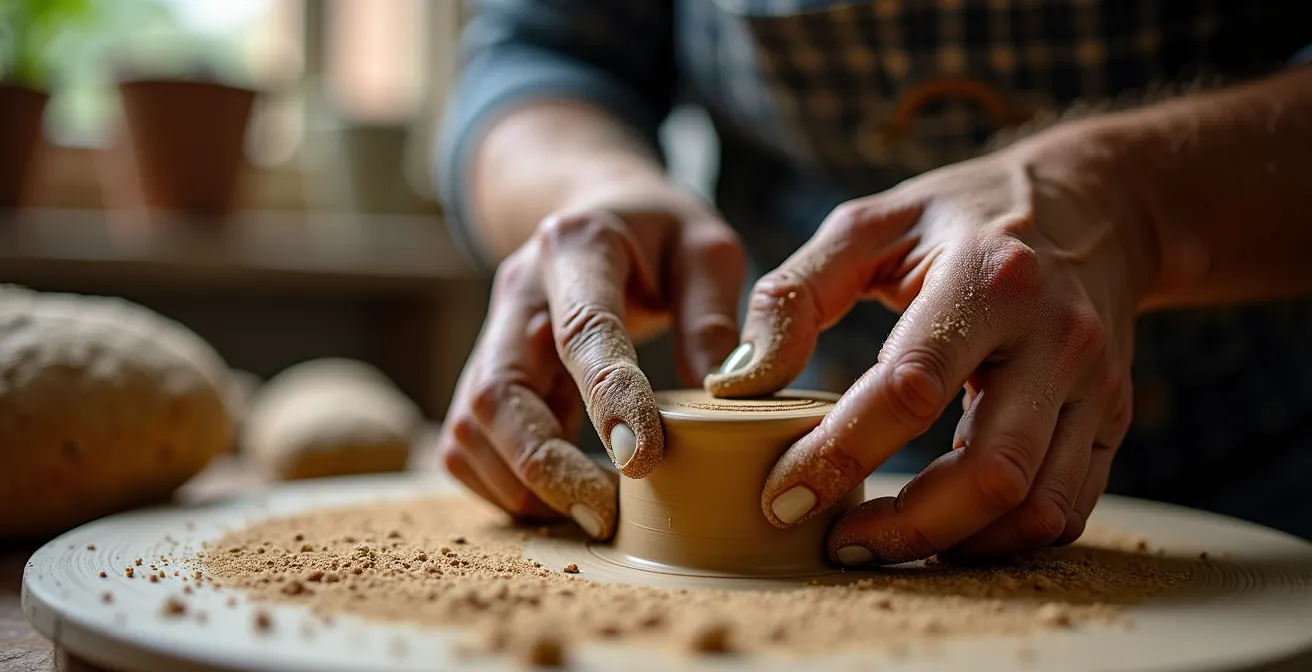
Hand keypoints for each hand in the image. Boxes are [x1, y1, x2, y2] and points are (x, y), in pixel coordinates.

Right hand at [437, 186, 745, 538]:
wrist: (594, 211)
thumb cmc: (659, 235)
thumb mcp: (706, 248)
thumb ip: (713, 315)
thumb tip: (719, 396)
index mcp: (578, 246)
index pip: (585, 329)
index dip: (607, 397)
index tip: (640, 460)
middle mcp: (519, 292)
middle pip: (499, 391)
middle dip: (544, 465)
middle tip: (603, 516)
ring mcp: (492, 334)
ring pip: (471, 426)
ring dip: (521, 484)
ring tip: (589, 515)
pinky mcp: (484, 372)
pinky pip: (466, 443)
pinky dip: (504, 484)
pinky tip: (558, 498)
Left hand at [706, 130, 1157, 563]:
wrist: (1093, 205)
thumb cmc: (960, 216)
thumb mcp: (868, 225)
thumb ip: (794, 295)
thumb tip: (737, 382)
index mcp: (989, 278)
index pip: (910, 387)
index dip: (840, 453)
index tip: (781, 498)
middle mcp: (1056, 338)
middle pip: (991, 470)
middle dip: (906, 525)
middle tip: (836, 542)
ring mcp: (1094, 385)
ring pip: (1035, 505)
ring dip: (953, 544)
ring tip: (880, 541)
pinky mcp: (1111, 419)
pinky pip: (1065, 509)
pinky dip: (1000, 539)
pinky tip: (942, 531)